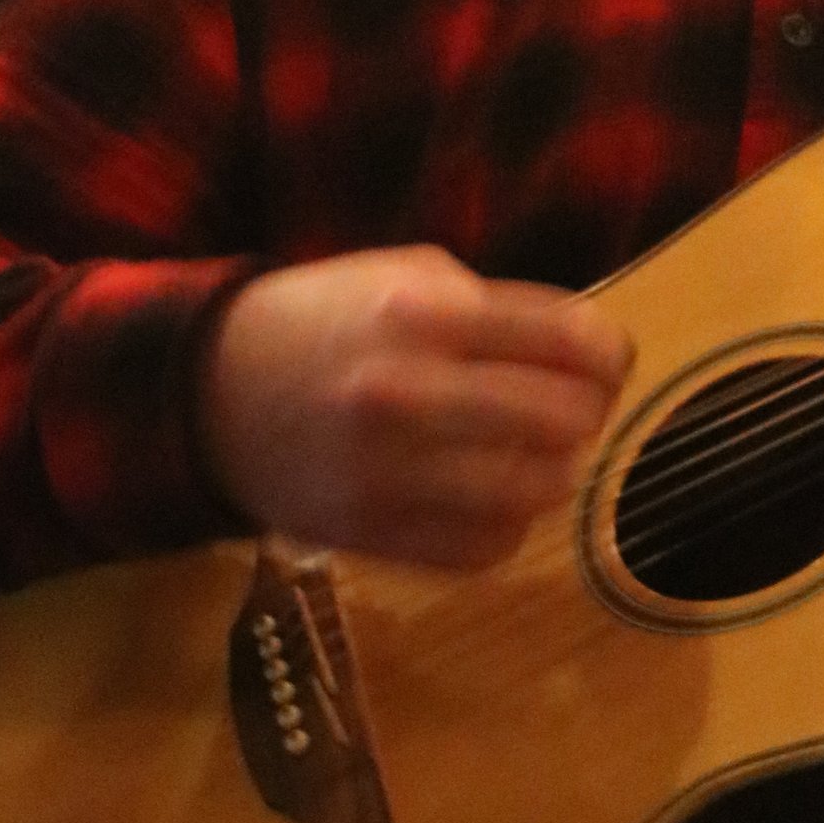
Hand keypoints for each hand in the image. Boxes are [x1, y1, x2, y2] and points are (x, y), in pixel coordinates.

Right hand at [199, 244, 632, 569]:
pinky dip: (506, 525)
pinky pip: (486, 547)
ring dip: (552, 472)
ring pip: (536, 491)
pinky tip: (487, 496)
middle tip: (574, 410)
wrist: (212, 393)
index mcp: (424, 314)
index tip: (607, 361)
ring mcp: (388, 473)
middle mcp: (408, 393)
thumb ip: (498, 308)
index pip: (572, 342)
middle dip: (587, 413)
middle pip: (566, 421)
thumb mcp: (406, 275)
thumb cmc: (326, 321)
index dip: (611, 355)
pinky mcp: (373, 535)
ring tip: (532, 453)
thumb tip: (593, 353)